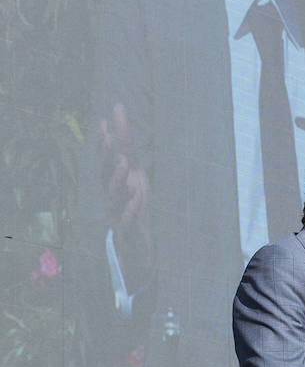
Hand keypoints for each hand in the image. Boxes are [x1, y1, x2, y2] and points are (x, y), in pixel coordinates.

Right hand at [99, 102, 151, 289]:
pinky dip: (131, 208)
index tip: (104, 123)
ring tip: (125, 163)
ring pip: (113, 198)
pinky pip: (126, 221)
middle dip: (105, 157)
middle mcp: (112, 200)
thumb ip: (127, 149)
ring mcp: (117, 217)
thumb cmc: (136, 211)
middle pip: (104, 177)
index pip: (104, 163)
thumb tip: (119, 115)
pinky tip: (137, 197)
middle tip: (109, 138)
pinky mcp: (126, 235)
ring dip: (117, 179)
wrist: (141, 251)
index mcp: (113, 187)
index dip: (103, 145)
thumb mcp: (136, 178)